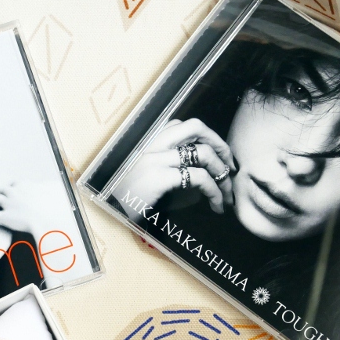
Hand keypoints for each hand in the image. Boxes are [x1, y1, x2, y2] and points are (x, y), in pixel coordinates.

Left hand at [0, 180, 60, 236]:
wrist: (48, 222)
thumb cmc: (54, 209)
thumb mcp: (57, 192)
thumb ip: (54, 187)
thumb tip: (58, 182)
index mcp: (26, 186)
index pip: (17, 184)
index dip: (15, 189)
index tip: (16, 193)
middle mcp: (15, 192)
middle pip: (4, 189)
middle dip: (3, 193)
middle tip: (4, 200)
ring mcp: (8, 204)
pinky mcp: (3, 218)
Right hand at [113, 118, 235, 220]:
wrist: (109, 214)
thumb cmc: (129, 201)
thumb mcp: (149, 179)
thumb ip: (171, 169)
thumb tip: (204, 174)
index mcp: (148, 143)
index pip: (184, 125)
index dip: (208, 137)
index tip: (220, 157)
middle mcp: (151, 145)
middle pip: (196, 127)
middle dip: (221, 145)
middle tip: (230, 168)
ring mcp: (154, 160)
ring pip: (203, 153)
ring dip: (222, 174)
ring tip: (227, 195)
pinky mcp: (158, 178)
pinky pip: (198, 178)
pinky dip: (215, 192)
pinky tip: (216, 205)